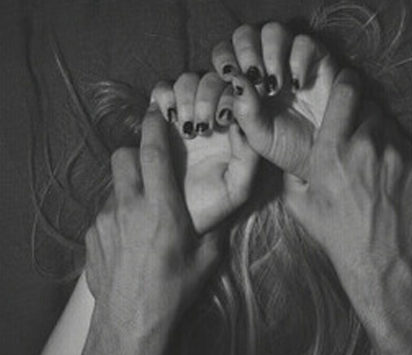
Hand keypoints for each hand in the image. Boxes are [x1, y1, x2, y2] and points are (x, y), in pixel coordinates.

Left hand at [84, 105, 220, 349]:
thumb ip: (212, 230)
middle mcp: (128, 207)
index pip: (153, 153)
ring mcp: (105, 221)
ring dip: (128, 189)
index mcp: (161, 208)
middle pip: (123, 158)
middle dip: (136, 155)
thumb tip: (219, 215)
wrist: (131, 325)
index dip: (154, 126)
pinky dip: (117, 216)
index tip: (156, 112)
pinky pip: (104, 214)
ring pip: (113, 186)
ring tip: (143, 214)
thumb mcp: (206, 260)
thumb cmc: (174, 292)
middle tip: (152, 170)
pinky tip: (129, 240)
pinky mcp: (91, 237)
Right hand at [150, 71, 258, 233]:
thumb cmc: (213, 204)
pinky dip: (164, 95)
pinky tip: (170, 117)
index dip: (232, 95)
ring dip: (187, 96)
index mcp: (238, 126)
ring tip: (187, 128)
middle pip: (212, 79)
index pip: (239, 90)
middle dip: (208, 97)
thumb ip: (249, 154)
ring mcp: (188, 112)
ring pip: (188, 80)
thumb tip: (246, 119)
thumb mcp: (238, 185)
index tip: (225, 120)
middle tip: (204, 126)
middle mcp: (214, 114)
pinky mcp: (161, 116)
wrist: (175, 217)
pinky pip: (162, 90)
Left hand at [210, 23, 338, 176]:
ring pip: (273, 31)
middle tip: (255, 81)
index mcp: (243, 81)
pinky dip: (297, 61)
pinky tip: (297, 86)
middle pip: (245, 34)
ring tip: (274, 86)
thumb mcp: (258, 136)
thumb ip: (244, 112)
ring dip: (270, 54)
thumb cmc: (287, 148)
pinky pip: (304, 43)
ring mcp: (291, 59)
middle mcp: (265, 64)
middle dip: (246, 53)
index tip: (228, 81)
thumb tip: (236, 78)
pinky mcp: (318, 59)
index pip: (224, 55)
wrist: (323, 158)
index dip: (223, 62)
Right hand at [279, 69, 411, 294]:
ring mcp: (397, 154)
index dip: (346, 82)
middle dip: (362, 117)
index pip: (346, 92)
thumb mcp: (300, 204)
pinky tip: (388, 176)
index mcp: (333, 149)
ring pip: (389, 126)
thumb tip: (291, 153)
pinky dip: (396, 154)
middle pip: (369, 107)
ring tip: (373, 162)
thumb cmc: (338, 235)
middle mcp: (366, 145)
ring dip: (380, 136)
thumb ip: (294, 171)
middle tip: (356, 136)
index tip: (346, 83)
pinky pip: (405, 145)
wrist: (383, 260)